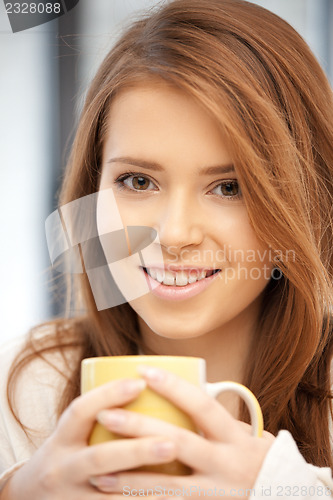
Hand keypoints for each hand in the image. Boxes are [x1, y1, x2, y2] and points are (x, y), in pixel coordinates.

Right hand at [2, 377, 178, 499]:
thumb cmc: (66, 456)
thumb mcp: (71, 435)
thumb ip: (99, 416)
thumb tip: (145, 383)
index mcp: (61, 439)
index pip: (80, 411)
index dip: (108, 395)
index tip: (140, 383)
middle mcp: (62, 469)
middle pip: (100, 458)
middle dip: (137, 451)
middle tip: (172, 444)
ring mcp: (71, 498)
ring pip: (110, 494)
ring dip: (146, 488)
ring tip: (180, 481)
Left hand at [90, 366, 274, 498]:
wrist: (282, 499)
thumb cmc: (258, 462)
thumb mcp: (247, 436)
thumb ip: (218, 418)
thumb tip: (189, 387)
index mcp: (234, 437)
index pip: (201, 405)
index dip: (172, 386)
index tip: (142, 370)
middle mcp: (225, 463)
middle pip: (177, 442)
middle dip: (138, 428)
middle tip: (105, 414)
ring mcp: (215, 493)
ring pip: (167, 486)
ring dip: (129, 478)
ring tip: (97, 471)